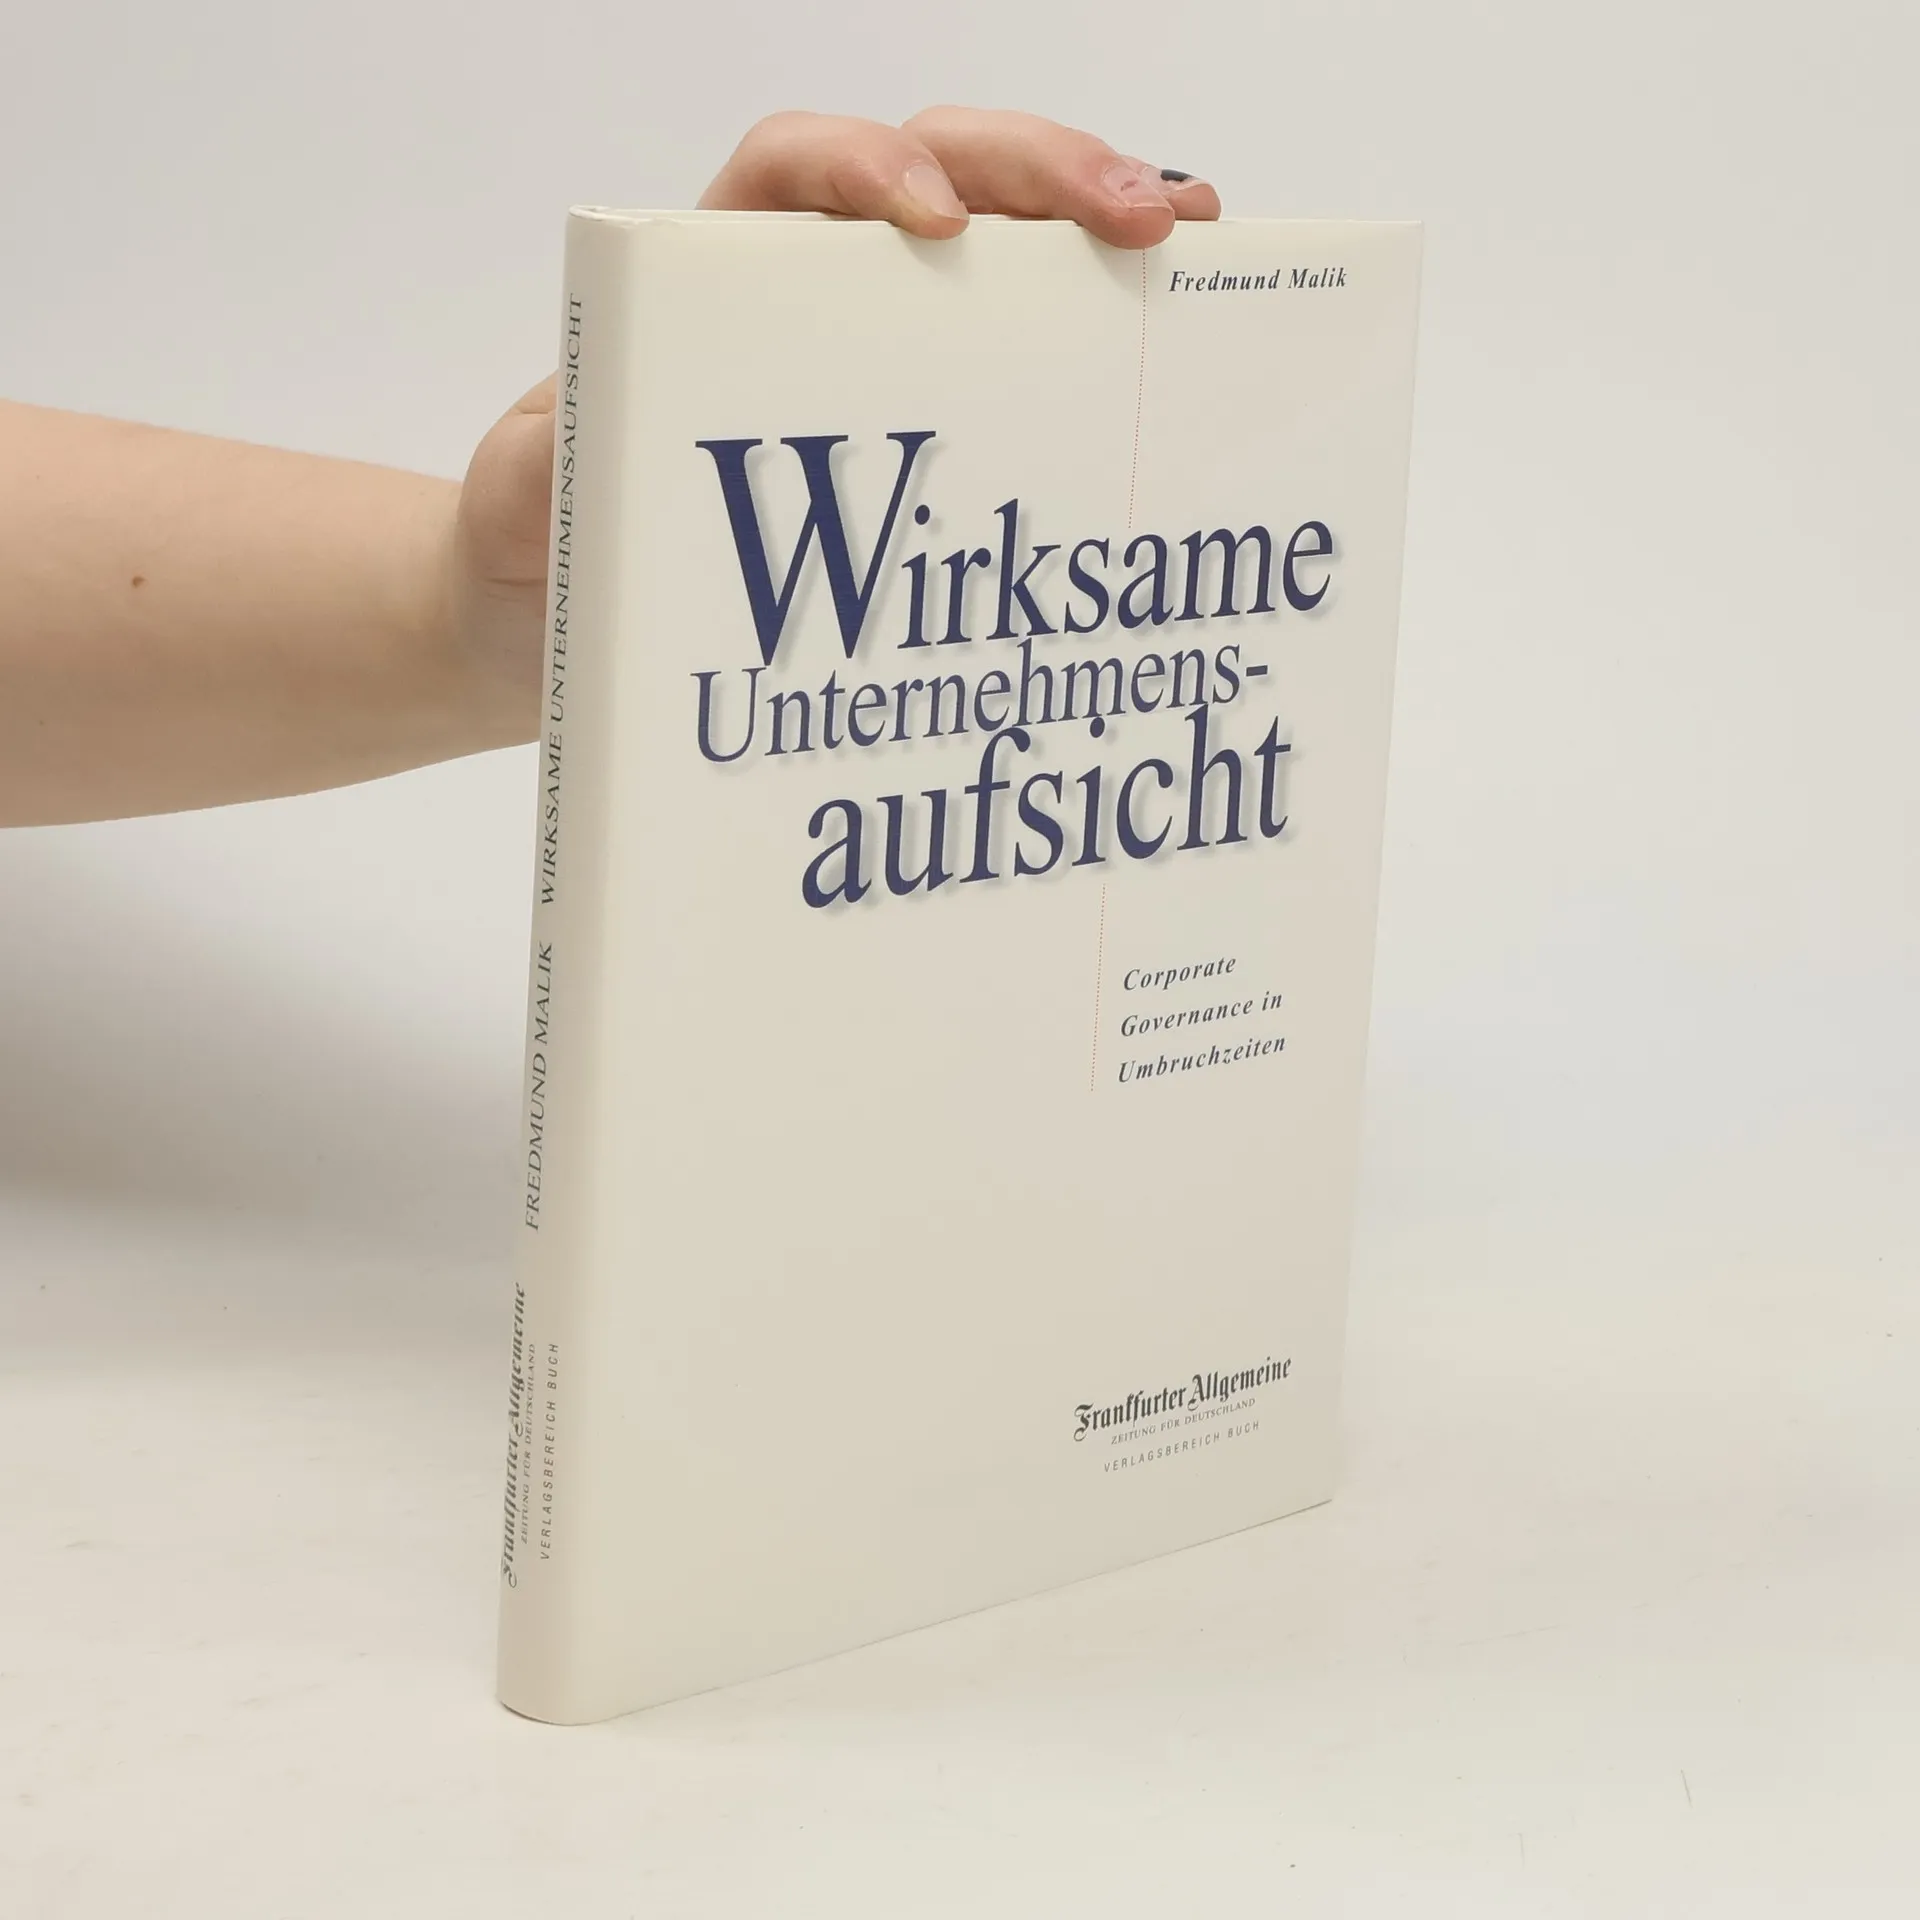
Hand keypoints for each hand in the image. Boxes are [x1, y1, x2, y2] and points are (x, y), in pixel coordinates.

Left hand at [452, 110, 1219, 728]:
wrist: (571, 631)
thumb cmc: (550, 555)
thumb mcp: (521, 514)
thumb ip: (529, 475)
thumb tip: (574, 453)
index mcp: (711, 283)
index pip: (795, 170)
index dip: (868, 165)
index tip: (934, 223)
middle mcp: (812, 297)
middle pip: (942, 175)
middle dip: (1047, 175)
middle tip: (1146, 220)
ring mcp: (885, 358)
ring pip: (1006, 251)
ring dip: (1102, 235)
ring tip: (1193, 252)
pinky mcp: (934, 430)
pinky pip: (1027, 357)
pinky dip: (1103, 339)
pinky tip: (1175, 350)